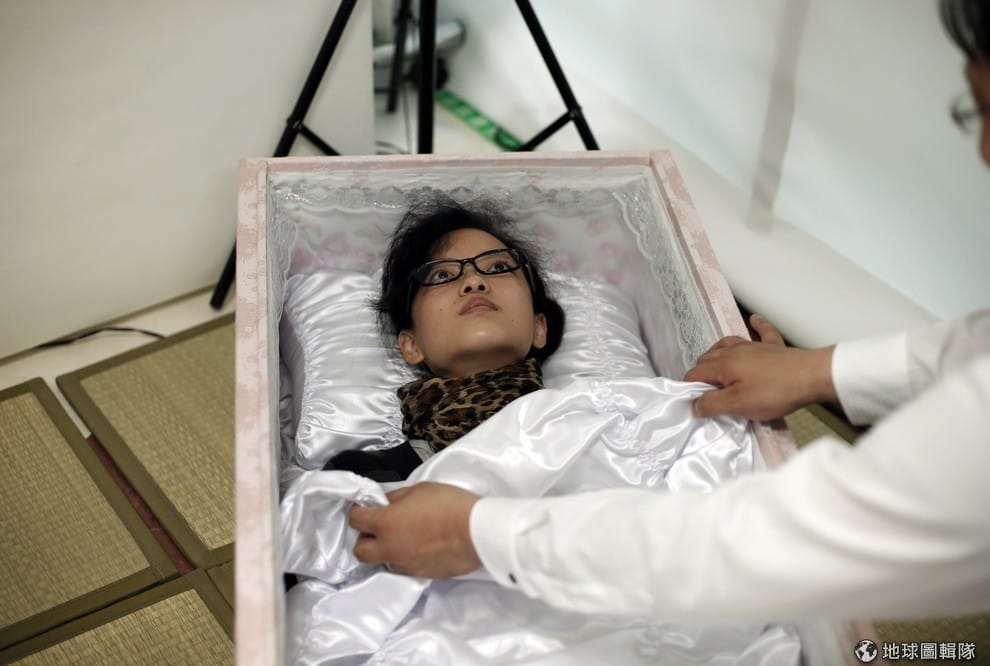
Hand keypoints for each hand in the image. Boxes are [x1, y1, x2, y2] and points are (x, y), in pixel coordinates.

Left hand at [348, 481, 482, 577]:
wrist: (476, 531)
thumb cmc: (450, 505)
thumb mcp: (419, 489)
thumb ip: (397, 498)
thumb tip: (387, 503)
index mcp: (385, 524)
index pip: (356, 520)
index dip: (358, 510)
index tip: (365, 507)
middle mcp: (390, 548)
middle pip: (360, 551)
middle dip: (364, 538)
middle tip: (377, 527)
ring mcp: (405, 565)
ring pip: (383, 561)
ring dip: (386, 550)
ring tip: (403, 536)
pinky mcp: (421, 575)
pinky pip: (404, 568)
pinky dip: (406, 558)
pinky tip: (421, 546)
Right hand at [683, 314, 836, 420]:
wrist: (810, 377)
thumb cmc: (773, 393)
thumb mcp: (738, 405)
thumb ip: (711, 404)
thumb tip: (694, 404)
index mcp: (722, 365)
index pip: (694, 374)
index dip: (691, 389)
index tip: (697, 404)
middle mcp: (733, 350)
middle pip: (707, 358)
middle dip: (702, 374)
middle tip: (709, 394)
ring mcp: (754, 346)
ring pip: (726, 343)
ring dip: (717, 354)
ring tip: (717, 367)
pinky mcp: (773, 346)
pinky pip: (763, 331)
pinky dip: (757, 325)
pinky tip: (754, 319)